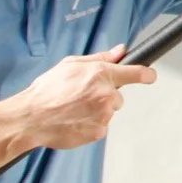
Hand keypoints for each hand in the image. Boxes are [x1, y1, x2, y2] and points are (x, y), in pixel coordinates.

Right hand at [13, 45, 155, 150]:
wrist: (31, 117)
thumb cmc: (47, 91)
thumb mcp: (71, 64)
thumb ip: (100, 58)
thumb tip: (120, 51)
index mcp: (101, 74)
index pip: (135, 72)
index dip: (146, 74)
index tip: (150, 76)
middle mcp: (106, 94)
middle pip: (118, 96)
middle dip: (105, 96)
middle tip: (81, 97)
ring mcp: (104, 115)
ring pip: (108, 112)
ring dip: (96, 111)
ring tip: (73, 109)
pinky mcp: (98, 132)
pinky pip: (100, 126)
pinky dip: (90, 125)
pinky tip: (74, 120)